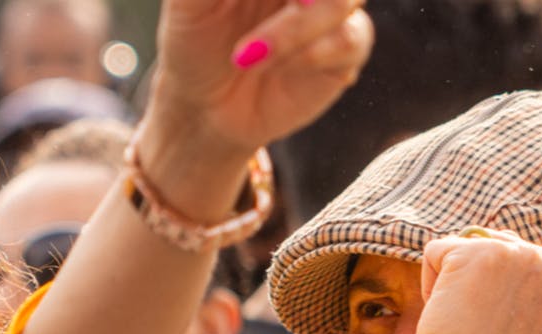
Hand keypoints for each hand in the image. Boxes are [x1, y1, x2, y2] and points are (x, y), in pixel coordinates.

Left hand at [133, 0, 372, 215]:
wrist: (200, 114)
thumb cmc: (189, 49)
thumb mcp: (189, 3)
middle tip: (288, 0)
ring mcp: (328, 13)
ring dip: (297, 23)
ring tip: (245, 56)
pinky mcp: (343, 53)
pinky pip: (352, 38)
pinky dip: (316, 48)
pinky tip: (265, 64)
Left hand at [413, 229, 541, 333]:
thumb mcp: (530, 320)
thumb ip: (527, 282)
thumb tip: (497, 239)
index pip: (518, 258)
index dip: (498, 295)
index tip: (504, 330)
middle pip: (490, 247)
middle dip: (476, 286)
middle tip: (485, 329)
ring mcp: (519, 252)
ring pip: (462, 249)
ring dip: (453, 286)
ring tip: (470, 322)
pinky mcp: (478, 251)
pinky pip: (434, 252)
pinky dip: (430, 285)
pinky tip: (451, 314)